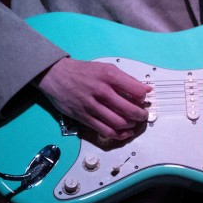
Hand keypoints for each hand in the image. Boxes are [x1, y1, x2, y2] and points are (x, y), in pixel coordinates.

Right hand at [36, 57, 151, 140]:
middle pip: (128, 109)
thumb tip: (146, 90)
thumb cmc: (84, 71)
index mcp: (109, 76)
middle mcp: (101, 91)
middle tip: (143, 115)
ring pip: (118, 122)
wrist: (56, 76)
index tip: (143, 99)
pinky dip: (118, 134)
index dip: (143, 97)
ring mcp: (91, 106)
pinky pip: (104, 130)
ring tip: (133, 123)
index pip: (135, 90)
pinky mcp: (83, 117)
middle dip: (140, 115)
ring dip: (130, 125)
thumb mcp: (106, 68)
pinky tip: (124, 132)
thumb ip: (126, 79)